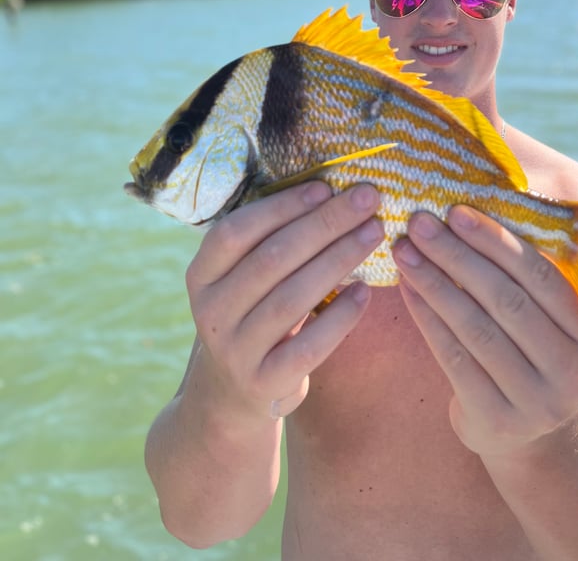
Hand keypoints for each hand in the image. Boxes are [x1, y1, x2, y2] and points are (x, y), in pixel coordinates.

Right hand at [184, 181, 382, 423]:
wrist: (232, 393)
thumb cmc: (252, 313)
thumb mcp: (241, 279)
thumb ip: (269, 242)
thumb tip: (329, 192)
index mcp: (201, 275)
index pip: (236, 231)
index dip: (281, 206)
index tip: (326, 187)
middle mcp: (211, 312)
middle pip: (273, 259)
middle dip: (326, 224)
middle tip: (367, 200)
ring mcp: (236, 350)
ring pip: (293, 298)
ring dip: (339, 259)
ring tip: (373, 233)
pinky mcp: (264, 383)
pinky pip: (309, 346)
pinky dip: (341, 317)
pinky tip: (366, 291)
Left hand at [392, 205, 577, 455]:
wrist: (527, 436)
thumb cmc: (530, 353)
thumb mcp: (549, 322)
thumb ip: (531, 277)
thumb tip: (483, 202)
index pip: (543, 277)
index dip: (498, 241)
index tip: (456, 210)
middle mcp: (572, 370)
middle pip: (507, 300)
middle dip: (458, 255)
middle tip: (420, 222)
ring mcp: (538, 401)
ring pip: (476, 328)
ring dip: (435, 283)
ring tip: (404, 250)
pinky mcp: (499, 420)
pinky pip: (454, 358)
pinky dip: (427, 319)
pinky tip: (407, 289)